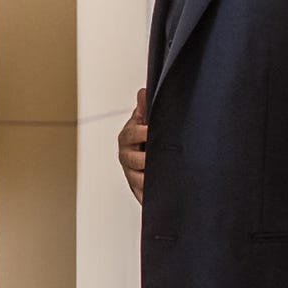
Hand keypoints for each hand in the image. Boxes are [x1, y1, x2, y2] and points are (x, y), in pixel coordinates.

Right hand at [117, 88, 148, 202]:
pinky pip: (141, 194)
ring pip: (138, 179)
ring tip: (162, 178)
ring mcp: (130, 172)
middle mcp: (126, 155)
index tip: (152, 132)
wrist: (144, 156)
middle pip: (134, 159)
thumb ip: (143, 108)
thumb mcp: (144, 121)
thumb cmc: (145, 137)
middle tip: (159, 160)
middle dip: (147, 160)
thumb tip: (143, 92)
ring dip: (149, 180)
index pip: (133, 134)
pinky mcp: (136, 187)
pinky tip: (159, 193)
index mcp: (127, 137)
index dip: (143, 133)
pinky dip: (148, 195)